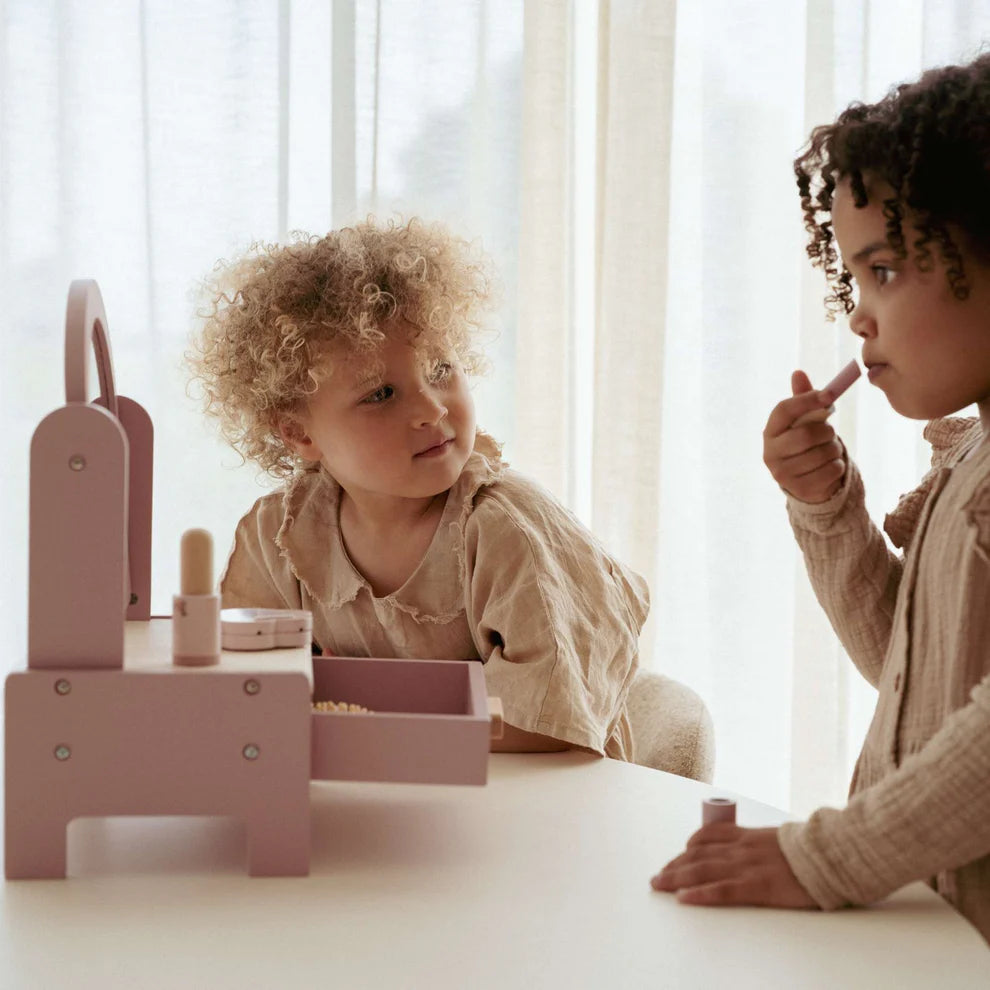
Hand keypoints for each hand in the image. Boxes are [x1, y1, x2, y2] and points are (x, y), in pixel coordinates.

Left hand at [650, 824, 817, 908]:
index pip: (707, 836)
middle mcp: (740, 848)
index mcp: (747, 835)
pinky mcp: (756, 886)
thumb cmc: (811, 849)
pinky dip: (699, 894)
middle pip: (697, 855)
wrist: (830, 853)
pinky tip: (683, 899)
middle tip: (658, 877)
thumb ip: (762, 843)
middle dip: (675, 866)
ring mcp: (746, 866)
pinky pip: (720, 890)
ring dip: (676, 878)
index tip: (678, 856)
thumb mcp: (779, 838)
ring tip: (659, 885)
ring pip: (701, 870)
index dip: (688, 847)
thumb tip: (757, 851)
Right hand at [763, 370, 846, 503]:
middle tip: (830, 432)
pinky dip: (838, 465)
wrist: (805, 480)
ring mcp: (783, 474)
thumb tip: (798, 373)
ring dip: (835, 449)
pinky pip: (831, 471)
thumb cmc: (804, 443)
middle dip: (826, 431)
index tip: (829, 396)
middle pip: (806, 435)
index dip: (806, 401)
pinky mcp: (800, 489)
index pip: (784, 411)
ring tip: (830, 450)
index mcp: (770, 432)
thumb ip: (803, 399)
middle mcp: (770, 453)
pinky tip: (830, 466)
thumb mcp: (802, 421)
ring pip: (822, 453)